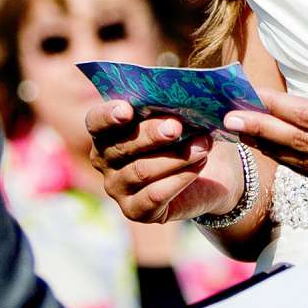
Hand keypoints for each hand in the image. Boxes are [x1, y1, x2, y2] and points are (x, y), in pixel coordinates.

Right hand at [85, 100, 242, 223]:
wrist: (212, 173)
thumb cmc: (187, 135)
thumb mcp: (177, 115)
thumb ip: (168, 106)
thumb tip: (177, 95)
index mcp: (106, 132)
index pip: (96, 122)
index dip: (108, 115)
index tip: (127, 109)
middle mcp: (104, 161)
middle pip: (122, 146)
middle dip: (151, 134)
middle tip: (177, 126)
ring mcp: (116, 188)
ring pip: (142, 171)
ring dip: (176, 157)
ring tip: (203, 145)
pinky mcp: (135, 211)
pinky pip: (154, 195)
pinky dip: (180, 178)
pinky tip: (199, 164)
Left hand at [221, 78, 307, 197]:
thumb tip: (294, 110)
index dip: (273, 109)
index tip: (246, 99)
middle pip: (301, 144)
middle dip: (261, 131)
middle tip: (230, 119)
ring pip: (306, 165)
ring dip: (272, 148)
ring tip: (245, 132)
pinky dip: (297, 162)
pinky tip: (277, 148)